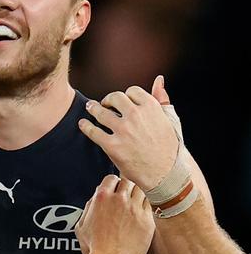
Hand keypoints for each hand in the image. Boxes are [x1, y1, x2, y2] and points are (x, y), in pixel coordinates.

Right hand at [75, 175, 154, 253]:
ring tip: (136, 204)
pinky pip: (151, 205)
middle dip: (128, 188)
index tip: (116, 189)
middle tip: (128, 196)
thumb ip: (89, 207)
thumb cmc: (94, 248)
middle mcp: (119, 199)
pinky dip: (147, 207)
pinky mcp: (147, 220)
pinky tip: (144, 213)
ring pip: (142, 191)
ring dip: (138, 195)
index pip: (112, 178)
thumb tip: (95, 199)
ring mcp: (134, 209)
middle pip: (129, 181)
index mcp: (102, 197)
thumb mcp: (81, 224)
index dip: (114, 184)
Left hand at [78, 76, 177, 190]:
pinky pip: (93, 132)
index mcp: (150, 107)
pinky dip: (86, 126)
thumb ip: (162, 98)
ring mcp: (123, 131)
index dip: (126, 96)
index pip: (131, 92)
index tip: (122, 102)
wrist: (166, 173)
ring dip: (93, 108)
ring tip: (90, 108)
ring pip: (101, 113)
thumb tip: (159, 79)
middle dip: (108, 100)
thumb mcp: (170, 120)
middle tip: (104, 104)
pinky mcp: (113, 146)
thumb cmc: (170, 146)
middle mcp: (136, 116)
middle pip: (114, 98)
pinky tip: (83, 124)